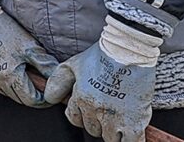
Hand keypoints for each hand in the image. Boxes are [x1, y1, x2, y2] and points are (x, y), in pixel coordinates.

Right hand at [0, 0, 58, 107]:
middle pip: (18, 98)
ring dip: (15, 86)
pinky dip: (1, 79)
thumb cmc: (3, 30)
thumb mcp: (29, 46)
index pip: (31, 100)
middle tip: (36, 78)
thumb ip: (45, 65)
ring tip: (19, 68)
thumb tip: (57, 78)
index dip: (43, 99)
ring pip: (6, 92)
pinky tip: (4, 65)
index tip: (48, 93)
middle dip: (29, 92)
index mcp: (10, 76)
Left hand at [44, 16, 160, 141]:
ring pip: (110, 138)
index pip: (74, 119)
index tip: (91, 107)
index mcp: (80, 98)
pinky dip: (131, 140)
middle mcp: (95, 110)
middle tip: (107, 109)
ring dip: (113, 132)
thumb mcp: (73, 64)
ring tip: (119, 119)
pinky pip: (132, 141)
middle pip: (92, 129)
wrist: (129, 50)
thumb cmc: (102, 54)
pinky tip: (131, 135)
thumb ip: (57, 82)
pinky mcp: (135, 120)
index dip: (81, 114)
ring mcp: (115, 117)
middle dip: (97, 122)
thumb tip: (48, 99)